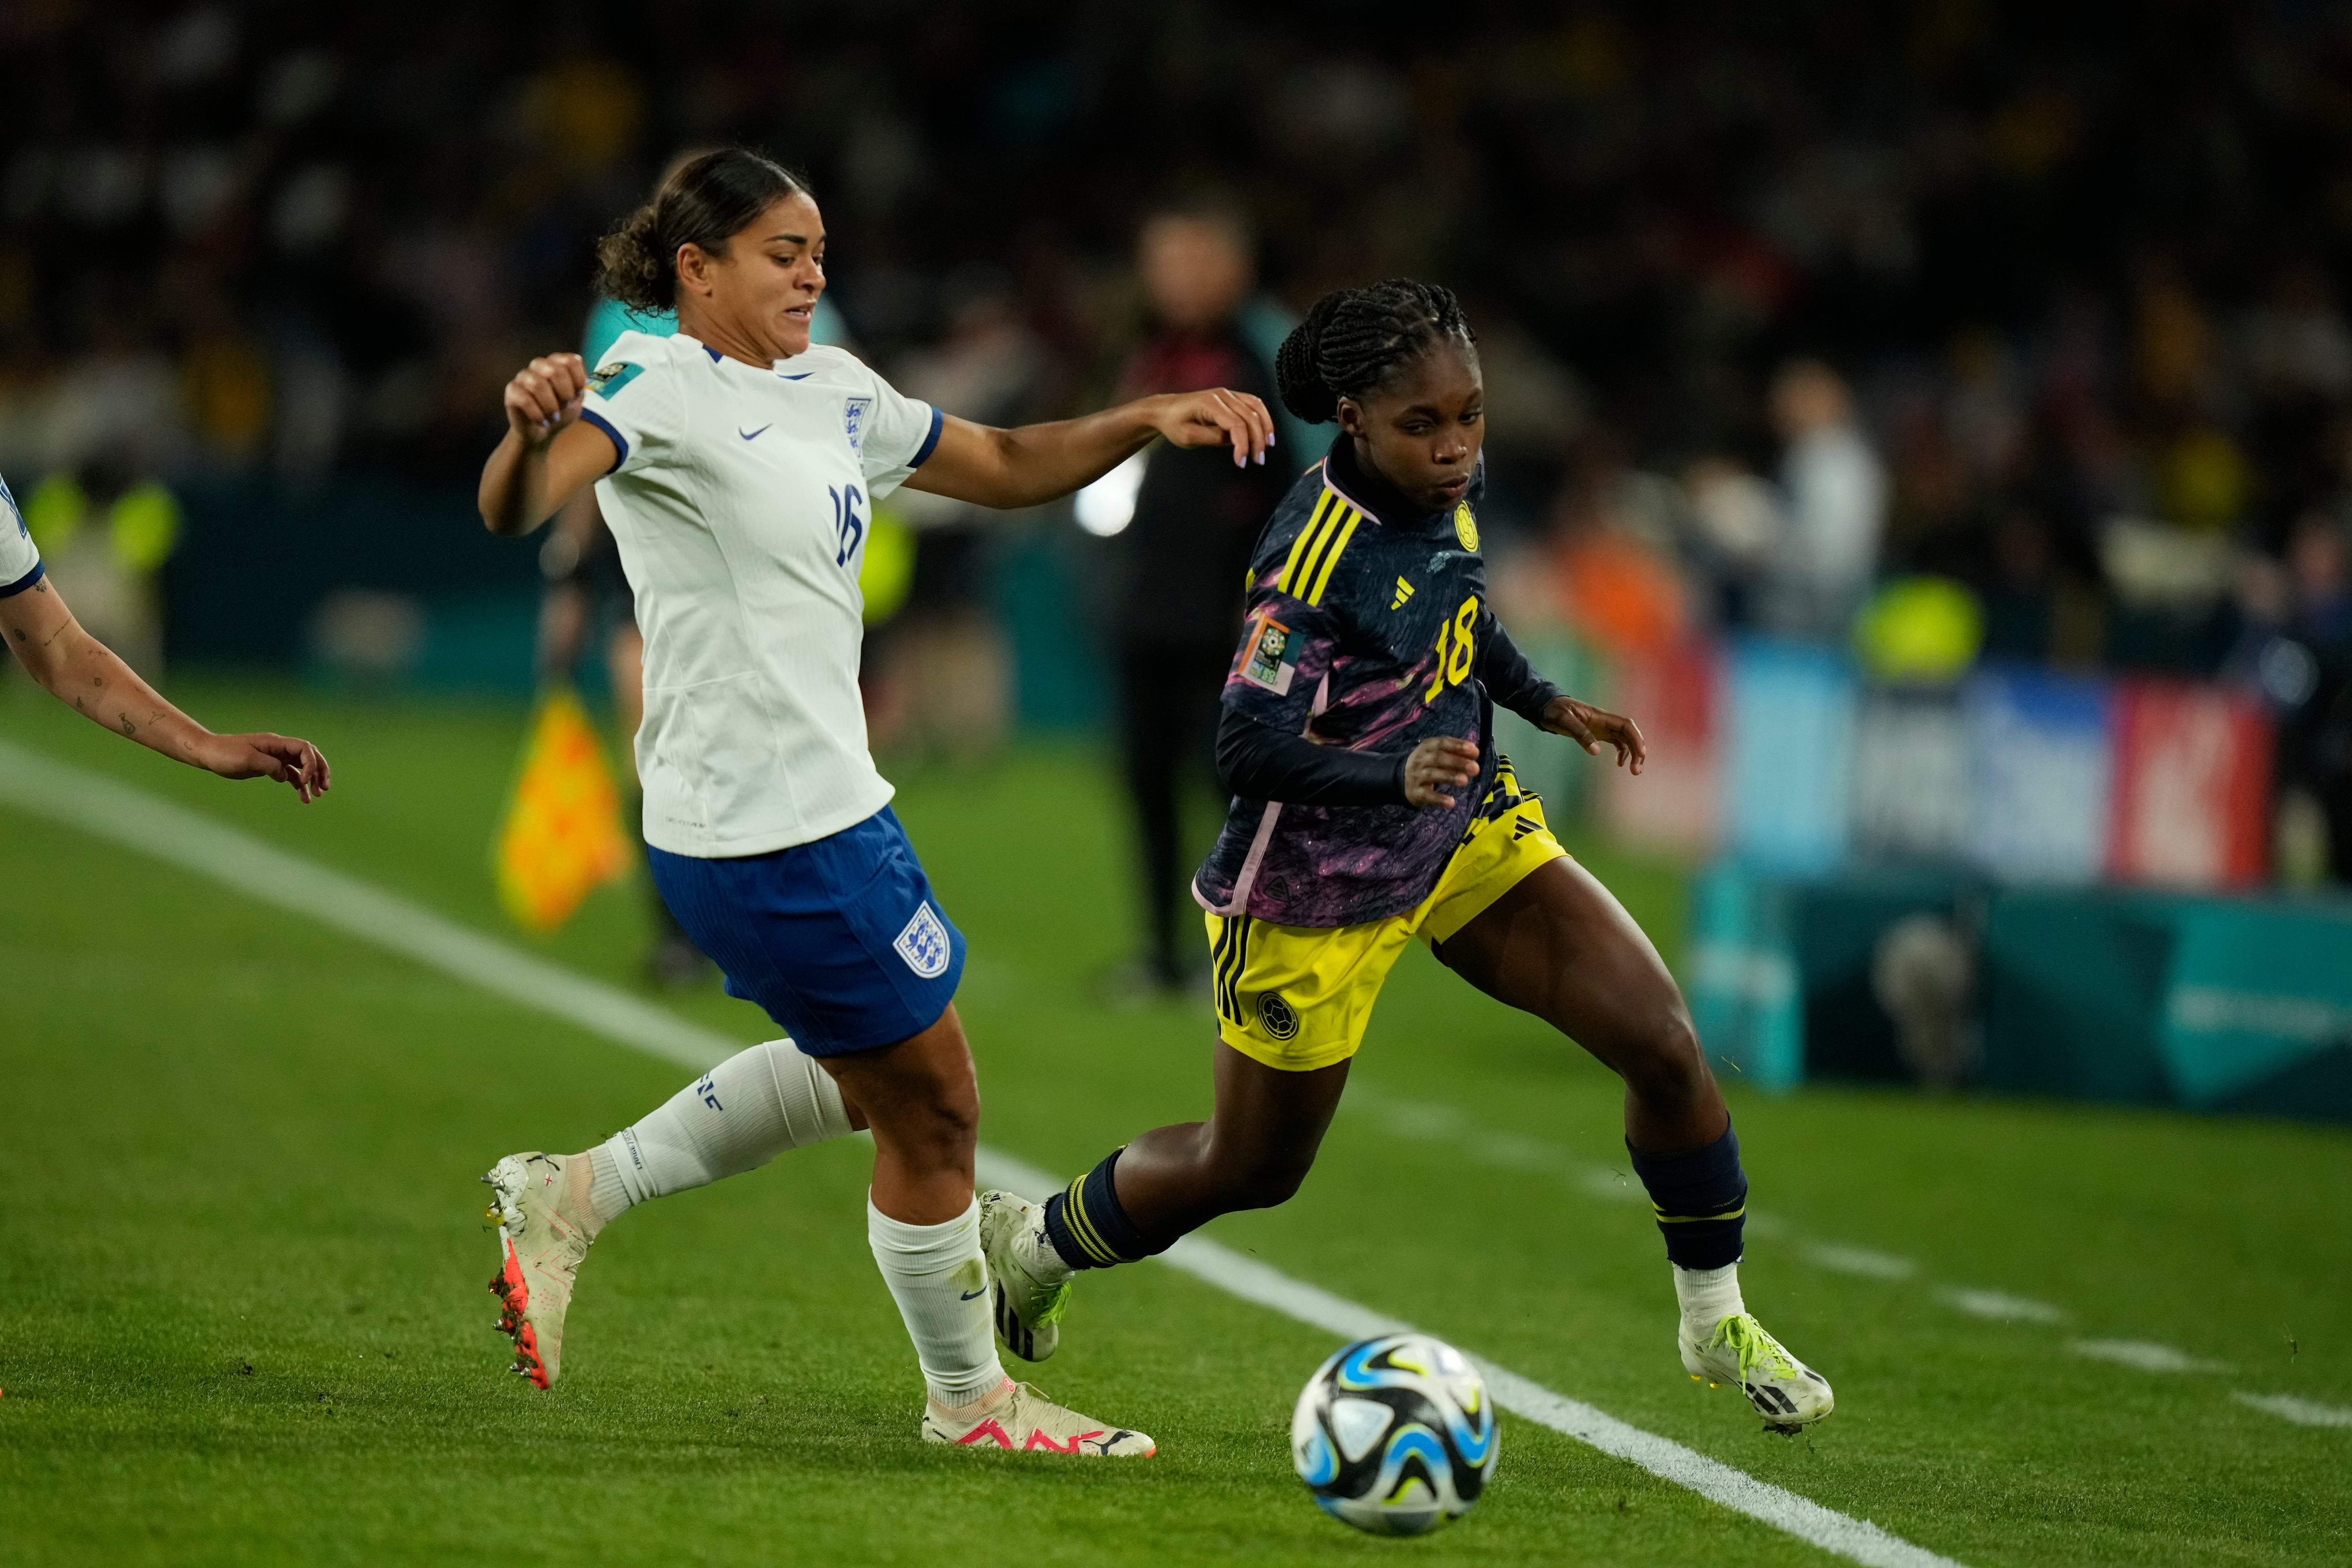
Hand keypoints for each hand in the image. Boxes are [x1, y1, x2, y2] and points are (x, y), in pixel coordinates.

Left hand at [195, 733, 332, 802]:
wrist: (208, 753)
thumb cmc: (225, 754)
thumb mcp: (247, 759)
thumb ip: (270, 766)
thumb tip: (285, 775)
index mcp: (276, 743)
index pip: (304, 748)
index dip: (311, 764)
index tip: (305, 781)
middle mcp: (279, 748)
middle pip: (309, 756)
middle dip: (320, 770)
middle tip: (324, 788)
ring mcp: (275, 757)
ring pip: (302, 767)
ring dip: (312, 780)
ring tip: (316, 795)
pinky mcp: (270, 766)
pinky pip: (290, 775)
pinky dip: (298, 785)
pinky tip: (302, 797)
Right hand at [504, 353, 588, 447]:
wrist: (542, 432)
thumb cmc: (560, 412)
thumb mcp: (576, 400)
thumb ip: (580, 385)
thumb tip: (581, 374)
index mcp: (556, 363)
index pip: (571, 361)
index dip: (578, 381)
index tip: (577, 395)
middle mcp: (539, 365)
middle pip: (555, 371)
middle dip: (565, 394)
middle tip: (565, 407)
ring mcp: (523, 376)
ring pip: (538, 385)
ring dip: (550, 406)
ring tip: (554, 417)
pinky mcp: (512, 390)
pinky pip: (524, 399)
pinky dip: (537, 414)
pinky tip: (542, 422)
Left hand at [1145, 388, 1276, 468]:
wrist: (1166, 409)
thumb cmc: (1174, 423)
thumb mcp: (1188, 437)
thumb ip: (1212, 438)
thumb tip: (1234, 441)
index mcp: (1209, 403)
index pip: (1236, 424)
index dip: (1243, 445)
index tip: (1242, 463)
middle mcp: (1222, 395)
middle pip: (1249, 417)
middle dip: (1257, 440)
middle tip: (1258, 461)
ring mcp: (1228, 394)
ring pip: (1256, 408)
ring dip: (1265, 428)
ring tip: (1267, 447)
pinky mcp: (1232, 397)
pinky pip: (1253, 404)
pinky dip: (1262, 418)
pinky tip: (1266, 432)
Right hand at [1403, 735, 1478, 808]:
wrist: (1399, 778)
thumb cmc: (1426, 763)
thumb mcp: (1436, 752)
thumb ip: (1454, 752)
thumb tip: (1474, 752)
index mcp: (1427, 747)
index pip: (1443, 743)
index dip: (1458, 746)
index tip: (1475, 752)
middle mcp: (1421, 760)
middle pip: (1439, 759)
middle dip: (1458, 763)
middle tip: (1475, 768)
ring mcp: (1417, 776)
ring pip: (1433, 775)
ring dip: (1449, 777)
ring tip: (1465, 781)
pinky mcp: (1415, 792)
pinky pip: (1427, 795)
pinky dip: (1439, 799)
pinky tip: (1451, 803)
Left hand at [1542, 695, 1644, 773]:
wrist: (1546, 707)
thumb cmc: (1554, 710)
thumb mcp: (1563, 720)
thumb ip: (1580, 733)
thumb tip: (1596, 751)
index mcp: (1601, 716)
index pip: (1626, 725)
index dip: (1636, 738)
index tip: (1640, 754)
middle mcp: (1606, 721)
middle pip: (1630, 734)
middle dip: (1638, 751)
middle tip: (1636, 771)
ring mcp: (1604, 727)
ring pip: (1626, 739)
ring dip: (1633, 754)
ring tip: (1634, 771)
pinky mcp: (1599, 733)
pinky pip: (1617, 742)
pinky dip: (1622, 753)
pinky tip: (1619, 763)